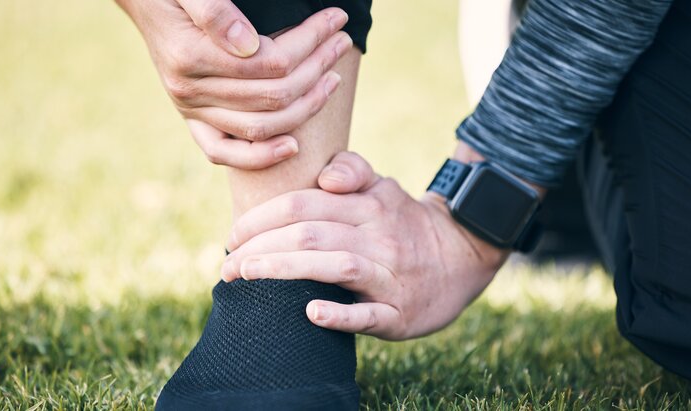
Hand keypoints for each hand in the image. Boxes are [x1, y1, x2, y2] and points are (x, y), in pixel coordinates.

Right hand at [116, 0, 352, 168]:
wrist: (145, 1)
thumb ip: (215, 12)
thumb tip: (249, 46)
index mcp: (190, 56)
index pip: (270, 61)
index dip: (310, 41)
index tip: (336, 20)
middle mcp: (190, 90)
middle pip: (272, 94)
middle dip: (317, 67)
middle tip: (342, 43)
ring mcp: (191, 111)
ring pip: (261, 126)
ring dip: (306, 106)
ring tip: (333, 77)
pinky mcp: (194, 122)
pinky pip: (225, 154)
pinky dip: (261, 155)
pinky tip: (293, 146)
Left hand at [221, 152, 509, 339]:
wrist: (462, 255)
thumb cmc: (405, 221)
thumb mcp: (384, 187)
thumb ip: (352, 171)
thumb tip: (323, 176)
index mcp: (368, 204)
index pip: (304, 204)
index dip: (261, 218)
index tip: (233, 236)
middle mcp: (379, 236)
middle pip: (311, 234)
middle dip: (259, 248)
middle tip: (227, 265)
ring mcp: (390, 276)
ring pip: (335, 267)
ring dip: (284, 270)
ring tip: (245, 277)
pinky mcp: (400, 313)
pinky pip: (369, 315)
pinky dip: (340, 314)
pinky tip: (311, 313)